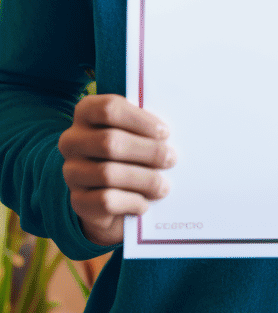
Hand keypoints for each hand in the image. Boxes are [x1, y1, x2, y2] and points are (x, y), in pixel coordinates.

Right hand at [57, 95, 174, 245]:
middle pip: (110, 142)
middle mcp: (72, 140)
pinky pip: (104, 201)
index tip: (165, 132)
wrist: (114, 190)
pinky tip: (145, 203)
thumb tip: (169, 134)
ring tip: (163, 185)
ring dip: (143, 180)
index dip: (140, 120)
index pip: (109, 108)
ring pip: (108, 174)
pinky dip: (130, 201)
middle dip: (147, 151)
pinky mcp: (77, 200)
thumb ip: (149, 126)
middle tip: (172, 159)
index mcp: (86, 111)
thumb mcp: (140, 131)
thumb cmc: (135, 149)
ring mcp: (71, 171)